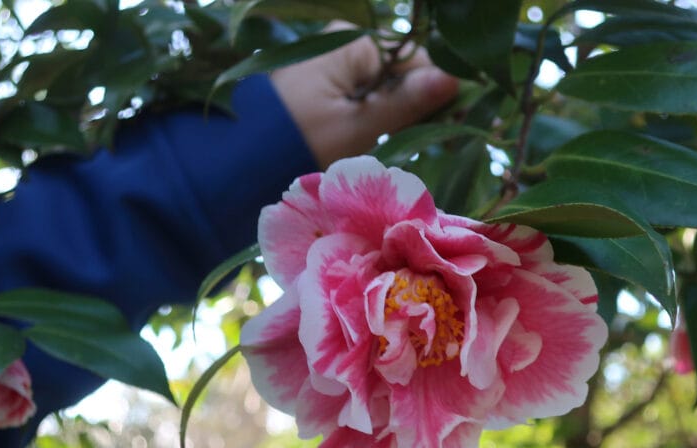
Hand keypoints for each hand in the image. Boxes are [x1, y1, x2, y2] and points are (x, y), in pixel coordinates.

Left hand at [271, 32, 458, 168]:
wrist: (237, 157)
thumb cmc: (297, 142)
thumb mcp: (356, 127)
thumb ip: (405, 104)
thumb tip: (454, 79)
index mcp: (353, 42)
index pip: (417, 60)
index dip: (439, 90)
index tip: (459, 123)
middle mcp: (343, 41)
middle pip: (402, 70)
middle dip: (416, 103)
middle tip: (426, 138)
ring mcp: (332, 59)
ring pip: (385, 84)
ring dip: (395, 112)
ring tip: (397, 142)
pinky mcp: (323, 80)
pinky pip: (364, 91)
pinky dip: (375, 113)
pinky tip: (375, 136)